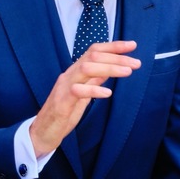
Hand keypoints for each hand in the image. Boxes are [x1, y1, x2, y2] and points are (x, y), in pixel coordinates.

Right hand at [28, 41, 139, 156]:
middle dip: (116, 57)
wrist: (43, 133)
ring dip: (109, 68)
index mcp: (74, 72)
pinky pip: (77, 91)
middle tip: (136, 63)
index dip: (113, 46)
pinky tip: (107, 93)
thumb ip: (92, 81)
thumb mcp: (82, 95)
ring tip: (128, 72)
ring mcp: (64, 87)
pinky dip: (93, 90)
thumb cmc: (63, 114)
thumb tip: (107, 71)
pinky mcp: (61, 102)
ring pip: (86, 68)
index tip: (132, 45)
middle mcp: (69, 75)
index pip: (93, 51)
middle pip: (92, 56)